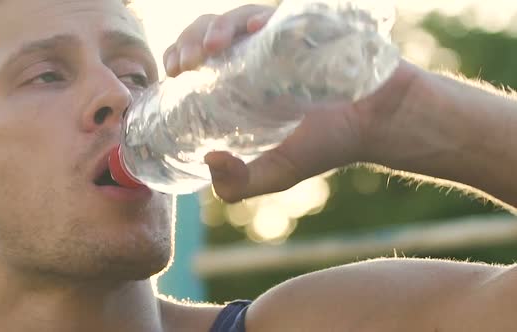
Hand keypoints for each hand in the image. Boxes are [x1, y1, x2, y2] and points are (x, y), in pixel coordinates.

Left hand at [165, 5, 422, 202]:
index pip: (197, 59)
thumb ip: (239, 184)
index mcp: (239, 83)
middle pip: (209, 33)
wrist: (377, 124)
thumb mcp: (275, 174)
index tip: (173, 73)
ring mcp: (280, 39)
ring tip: (212, 49)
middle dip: (188, 41)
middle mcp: (255, 56)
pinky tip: (253, 30)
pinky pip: (279, 13)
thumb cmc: (325, 145)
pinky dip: (262, 17)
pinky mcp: (306, 27)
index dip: (179, 57)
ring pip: (236, 18)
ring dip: (217, 28)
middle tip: (185, 65)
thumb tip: (207, 161)